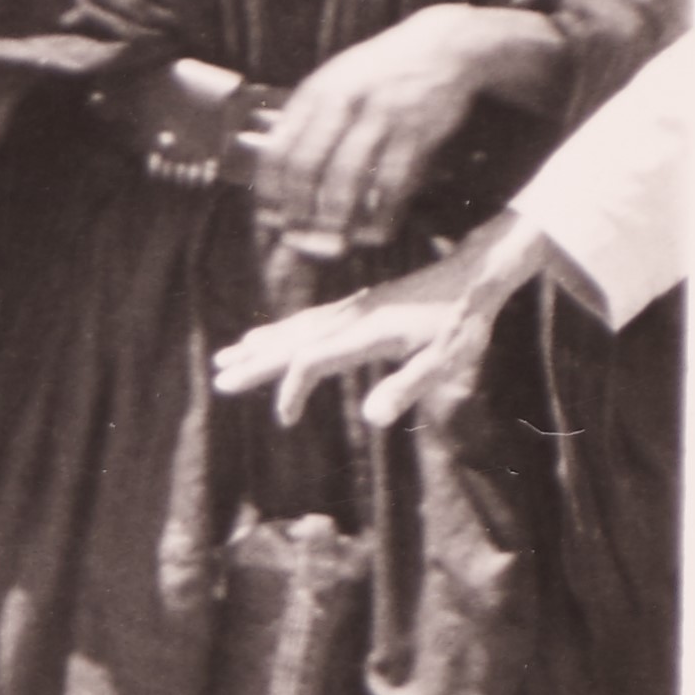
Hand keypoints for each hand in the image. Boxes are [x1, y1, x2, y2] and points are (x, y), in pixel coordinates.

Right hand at [213, 214, 539, 431]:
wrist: (476, 274)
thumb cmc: (464, 321)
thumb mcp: (444, 361)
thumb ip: (408, 387)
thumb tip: (371, 419)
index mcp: (367, 332)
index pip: (312, 361)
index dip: (292, 391)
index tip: (285, 420)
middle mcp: (351, 317)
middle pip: (292, 341)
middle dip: (255, 362)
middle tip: (218, 379)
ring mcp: (352, 308)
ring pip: (296, 328)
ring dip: (261, 345)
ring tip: (228, 357)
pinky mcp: (357, 306)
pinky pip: (309, 320)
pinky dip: (282, 332)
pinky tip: (271, 337)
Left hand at [254, 4, 552, 269]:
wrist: (443, 46)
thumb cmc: (380, 73)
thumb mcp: (336, 82)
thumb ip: (308, 121)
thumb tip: (279, 175)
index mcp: (316, 92)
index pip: (279, 149)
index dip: (271, 193)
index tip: (271, 221)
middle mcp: (343, 101)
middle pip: (306, 167)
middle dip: (299, 212)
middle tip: (300, 242)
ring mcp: (380, 114)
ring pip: (346, 177)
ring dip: (336, 218)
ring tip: (334, 245)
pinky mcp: (415, 129)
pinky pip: (391, 180)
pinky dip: (381, 212)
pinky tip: (376, 230)